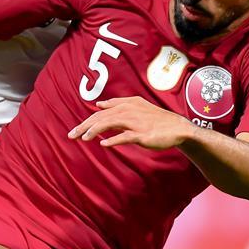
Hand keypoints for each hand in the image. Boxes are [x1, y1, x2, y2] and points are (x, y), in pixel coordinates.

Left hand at [68, 96, 192, 149]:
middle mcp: (129, 111)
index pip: (100, 113)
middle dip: (85, 126)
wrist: (177, 128)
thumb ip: (117, 104)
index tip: (74, 132)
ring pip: (111, 124)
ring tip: (83, 138)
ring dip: (95, 130)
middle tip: (71, 136)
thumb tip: (99, 104)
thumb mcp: (136, 107)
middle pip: (102, 118)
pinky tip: (104, 144)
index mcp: (126, 105)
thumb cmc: (155, 119)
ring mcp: (136, 122)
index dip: (86, 122)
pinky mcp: (143, 134)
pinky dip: (114, 139)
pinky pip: (126, 136)